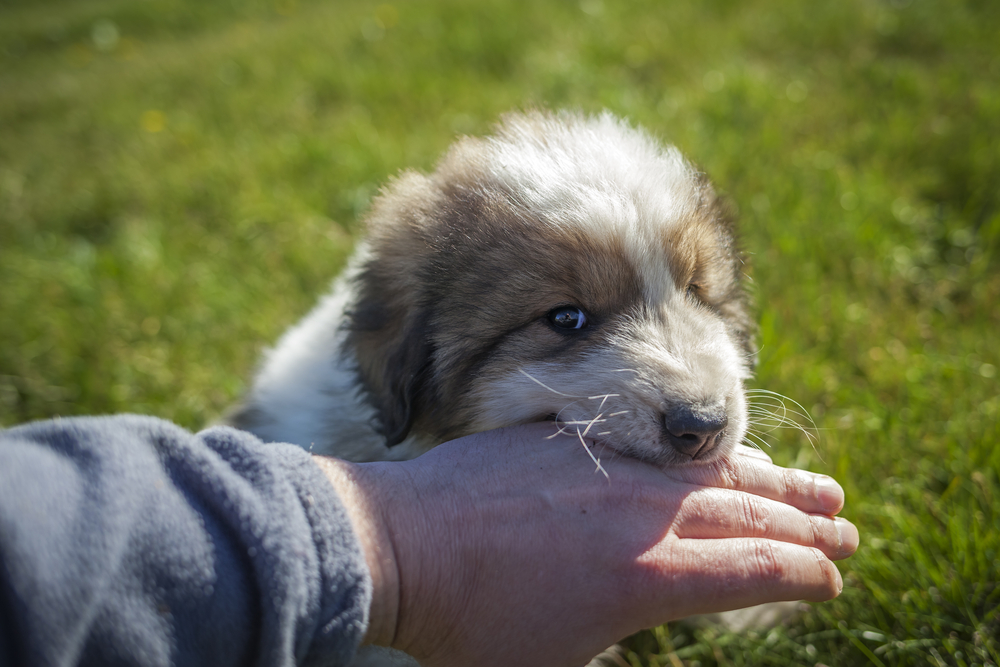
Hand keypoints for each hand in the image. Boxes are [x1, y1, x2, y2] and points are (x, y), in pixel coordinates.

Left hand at [315, 423, 857, 666]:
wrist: (404, 547)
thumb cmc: (473, 629)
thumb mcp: (559, 663)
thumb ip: (623, 632)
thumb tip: (649, 609)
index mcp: (648, 577)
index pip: (751, 573)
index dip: (802, 576)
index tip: (831, 579)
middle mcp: (642, 515)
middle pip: (747, 516)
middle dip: (805, 527)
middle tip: (847, 531)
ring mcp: (611, 470)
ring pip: (712, 473)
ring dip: (773, 482)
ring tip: (820, 488)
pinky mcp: (577, 440)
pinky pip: (659, 448)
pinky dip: (705, 457)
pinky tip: (721, 459)